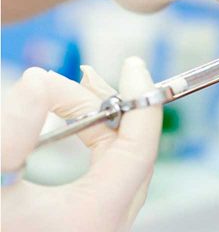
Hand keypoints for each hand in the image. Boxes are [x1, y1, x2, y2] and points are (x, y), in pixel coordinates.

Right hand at [1, 58, 162, 231]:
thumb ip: (13, 130)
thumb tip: (38, 80)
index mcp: (97, 213)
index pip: (140, 148)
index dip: (141, 101)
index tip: (133, 67)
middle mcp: (110, 222)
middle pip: (129, 149)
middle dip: (105, 105)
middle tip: (76, 77)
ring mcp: (103, 223)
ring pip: (117, 160)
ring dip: (96, 122)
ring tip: (63, 94)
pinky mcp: (90, 219)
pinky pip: (105, 173)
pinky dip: (93, 143)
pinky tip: (71, 123)